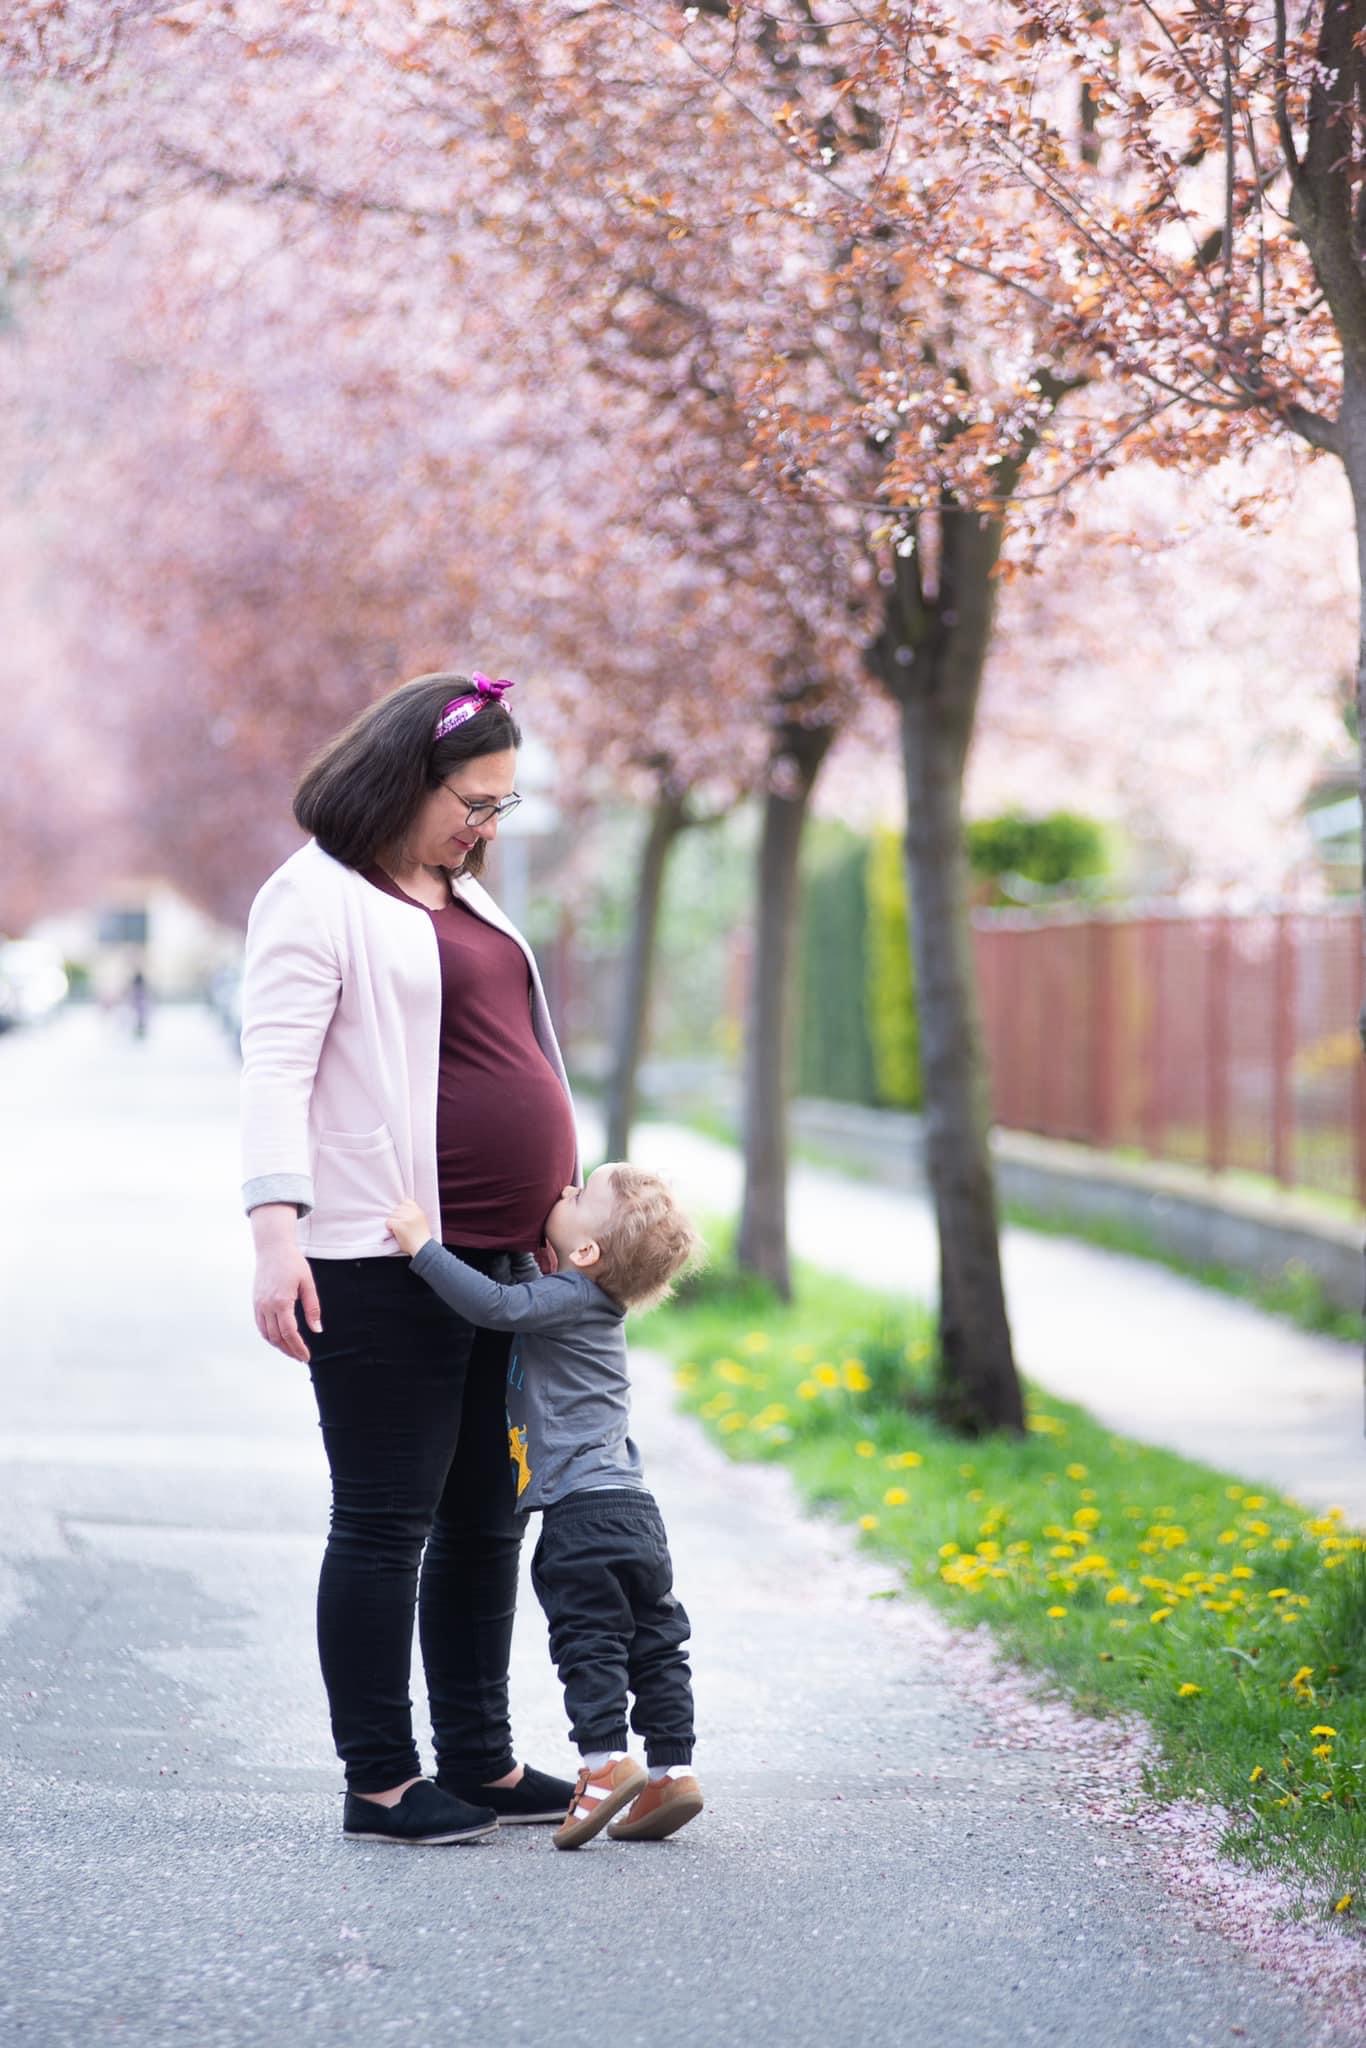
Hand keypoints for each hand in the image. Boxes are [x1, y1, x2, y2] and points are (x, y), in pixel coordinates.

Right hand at [252, 1227, 320, 1363]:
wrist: (272, 1248)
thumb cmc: (293, 1263)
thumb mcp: (308, 1283)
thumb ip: (312, 1307)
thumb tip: (317, 1330)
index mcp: (281, 1302)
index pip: (289, 1333)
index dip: (298, 1348)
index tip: (306, 1357)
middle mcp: (267, 1306)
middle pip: (276, 1337)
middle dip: (289, 1350)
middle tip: (301, 1357)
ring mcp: (258, 1304)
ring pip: (266, 1334)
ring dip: (279, 1345)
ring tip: (292, 1350)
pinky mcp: (255, 1302)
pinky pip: (260, 1325)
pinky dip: (269, 1336)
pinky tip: (279, 1338)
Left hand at [387, 1199, 432, 1257]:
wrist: (423, 1248)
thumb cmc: (420, 1238)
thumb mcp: (421, 1221)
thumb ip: (413, 1214)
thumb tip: (399, 1209)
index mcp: (419, 1211)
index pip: (406, 1202)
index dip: (402, 1209)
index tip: (403, 1217)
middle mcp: (413, 1213)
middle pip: (397, 1208)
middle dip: (397, 1217)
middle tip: (400, 1226)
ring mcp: (406, 1218)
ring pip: (392, 1215)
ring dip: (393, 1222)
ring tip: (398, 1230)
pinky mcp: (400, 1225)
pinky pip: (388, 1222)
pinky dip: (389, 1227)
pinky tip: (394, 1232)